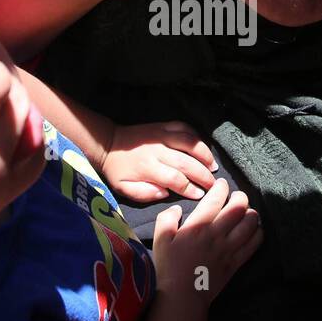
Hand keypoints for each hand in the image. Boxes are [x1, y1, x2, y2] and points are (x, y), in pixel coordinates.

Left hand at [101, 121, 218, 202]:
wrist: (108, 143)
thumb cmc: (117, 170)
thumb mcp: (124, 188)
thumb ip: (144, 194)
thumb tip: (166, 193)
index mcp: (148, 168)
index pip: (175, 179)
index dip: (190, 188)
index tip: (200, 194)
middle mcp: (157, 150)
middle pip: (187, 162)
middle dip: (203, 175)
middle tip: (213, 184)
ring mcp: (161, 135)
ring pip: (189, 142)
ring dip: (204, 154)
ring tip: (213, 166)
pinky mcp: (162, 125)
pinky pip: (183, 127)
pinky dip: (196, 136)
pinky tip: (202, 147)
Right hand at [151, 179, 261, 305]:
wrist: (182, 296)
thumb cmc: (169, 267)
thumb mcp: (160, 239)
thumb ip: (166, 218)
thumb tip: (176, 208)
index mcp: (198, 226)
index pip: (216, 198)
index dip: (222, 187)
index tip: (221, 184)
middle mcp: (217, 234)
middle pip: (239, 207)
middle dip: (240, 197)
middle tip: (236, 196)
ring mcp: (230, 249)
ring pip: (251, 224)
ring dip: (251, 213)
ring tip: (246, 212)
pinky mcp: (237, 262)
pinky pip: (255, 244)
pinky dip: (258, 233)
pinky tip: (253, 230)